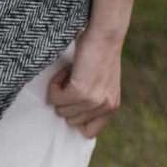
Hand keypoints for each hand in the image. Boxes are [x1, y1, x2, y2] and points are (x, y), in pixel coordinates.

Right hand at [48, 0, 136, 138]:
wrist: (105, 34)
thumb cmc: (99, 52)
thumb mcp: (101, 82)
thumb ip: (92, 99)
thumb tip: (67, 113)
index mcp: (111, 107)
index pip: (89, 132)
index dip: (76, 117)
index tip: (73, 100)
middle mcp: (104, 108)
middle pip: (70, 121)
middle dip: (66, 101)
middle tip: (74, 79)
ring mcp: (93, 103)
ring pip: (60, 110)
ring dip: (60, 91)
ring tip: (71, 73)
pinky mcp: (80, 94)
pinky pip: (55, 98)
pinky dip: (55, 83)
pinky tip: (66, 70)